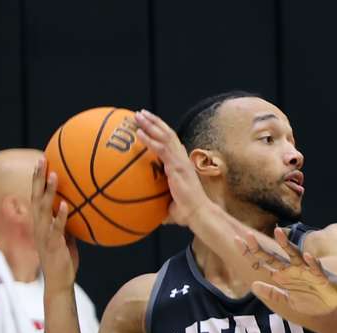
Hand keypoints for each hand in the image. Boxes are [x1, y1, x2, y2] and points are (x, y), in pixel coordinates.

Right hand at [31, 158, 78, 287]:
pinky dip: (60, 216)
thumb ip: (67, 223)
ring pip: (44, 209)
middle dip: (38, 178)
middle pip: (35, 197)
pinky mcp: (53, 245)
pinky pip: (57, 228)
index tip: (42, 162)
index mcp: (41, 223)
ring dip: (49, 192)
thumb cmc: (63, 260)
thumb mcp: (66, 237)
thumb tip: (76, 210)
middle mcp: (39, 226)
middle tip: (42, 159)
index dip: (38, 179)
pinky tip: (65, 205)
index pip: (37, 196)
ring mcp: (44, 235)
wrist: (59, 283)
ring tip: (55, 175)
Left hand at [134, 109, 205, 225]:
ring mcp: (180, 161)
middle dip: (154, 122)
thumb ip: (162, 203)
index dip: (161, 131)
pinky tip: (138, 133)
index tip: (149, 124)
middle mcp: (182, 159)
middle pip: (168, 134)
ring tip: (138, 116)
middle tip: (140, 113)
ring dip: (150, 124)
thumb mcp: (171, 204)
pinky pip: (161, 149)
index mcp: (182, 164)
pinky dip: (149, 140)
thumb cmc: (187, 213)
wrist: (198, 214)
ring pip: (165, 136)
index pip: (171, 142)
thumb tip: (150, 215)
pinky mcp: (177, 166)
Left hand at [245, 229, 336, 316]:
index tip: (236, 240)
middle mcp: (294, 270)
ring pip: (296, 255)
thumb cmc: (315, 297)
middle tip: (246, 235)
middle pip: (274, 257)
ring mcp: (307, 271)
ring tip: (278, 233)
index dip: (250, 253)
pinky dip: (313, 263)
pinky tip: (308, 256)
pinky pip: (317, 269)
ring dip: (287, 245)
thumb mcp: (290, 300)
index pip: (264, 262)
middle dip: (261, 248)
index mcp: (285, 275)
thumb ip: (273, 293)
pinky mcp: (322, 277)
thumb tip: (253, 285)